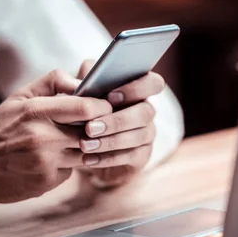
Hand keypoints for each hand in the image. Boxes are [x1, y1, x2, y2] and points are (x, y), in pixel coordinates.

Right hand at [0, 70, 112, 203]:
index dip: (103, 107)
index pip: (86, 107)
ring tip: (65, 142)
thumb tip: (82, 82)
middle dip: (97, 128)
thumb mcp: (19, 97)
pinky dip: (65, 166)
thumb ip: (52, 82)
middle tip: (96, 125)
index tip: (107, 106)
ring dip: (82, 148)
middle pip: (91, 132)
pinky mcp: (46, 183)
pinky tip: (47, 162)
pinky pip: (70, 171)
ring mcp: (45, 163)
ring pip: (85, 153)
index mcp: (35, 111)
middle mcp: (42, 138)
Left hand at [76, 60, 165, 187]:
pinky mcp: (141, 156)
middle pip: (145, 112)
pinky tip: (88, 159)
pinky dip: (107, 158)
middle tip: (90, 127)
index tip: (110, 97)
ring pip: (138, 136)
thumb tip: (86, 79)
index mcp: (138, 89)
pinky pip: (130, 157)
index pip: (153, 83)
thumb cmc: (86, 110)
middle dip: (117, 121)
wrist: (84, 145)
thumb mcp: (84, 90)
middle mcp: (147, 110)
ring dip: (110, 141)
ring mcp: (147, 134)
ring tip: (85, 145)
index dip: (136, 88)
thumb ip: (87, 77)